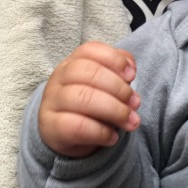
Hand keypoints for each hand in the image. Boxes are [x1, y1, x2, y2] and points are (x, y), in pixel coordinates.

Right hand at [38, 41, 140, 157]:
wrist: (62, 135)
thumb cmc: (90, 105)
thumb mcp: (104, 87)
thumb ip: (119, 74)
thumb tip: (131, 68)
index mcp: (72, 63)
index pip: (90, 50)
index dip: (114, 59)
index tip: (132, 75)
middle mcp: (58, 79)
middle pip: (87, 72)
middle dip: (118, 88)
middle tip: (135, 103)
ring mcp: (52, 102)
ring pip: (82, 98)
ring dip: (115, 110)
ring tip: (131, 122)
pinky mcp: (51, 127)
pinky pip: (77, 126)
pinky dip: (101, 132)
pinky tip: (113, 137)